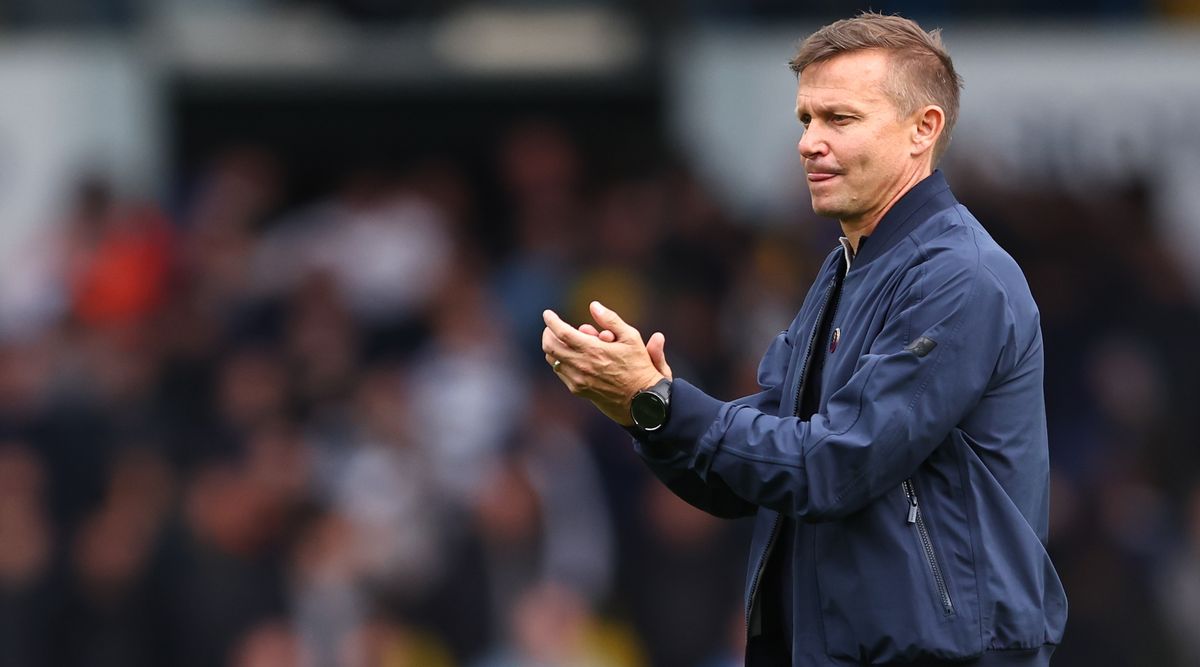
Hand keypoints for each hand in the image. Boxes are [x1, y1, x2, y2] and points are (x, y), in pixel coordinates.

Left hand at [542, 301, 671, 424]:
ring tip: (563, 340)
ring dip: (554, 347)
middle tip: (552, 327)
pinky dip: (560, 361)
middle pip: (550, 346)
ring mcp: (578, 379)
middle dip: (548, 333)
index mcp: (593, 350)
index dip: (552, 321)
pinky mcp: (578, 389)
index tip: (548, 314)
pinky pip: (560, 372)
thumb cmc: (638, 366)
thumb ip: (611, 320)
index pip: (562, 333)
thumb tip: (593, 305)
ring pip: (552, 360)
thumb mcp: (631, 338)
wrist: (640, 400)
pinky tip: (571, 356)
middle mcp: (582, 365)